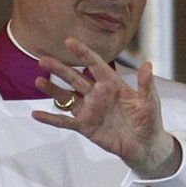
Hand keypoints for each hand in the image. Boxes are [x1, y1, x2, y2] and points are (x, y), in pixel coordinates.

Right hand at [31, 37, 182, 178]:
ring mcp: (90, 110)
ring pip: (67, 98)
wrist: (145, 145)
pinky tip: (36, 114)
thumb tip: (148, 65)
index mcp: (112, 85)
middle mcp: (97, 95)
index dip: (83, 53)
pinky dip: (51, 119)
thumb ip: (145, 84)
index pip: (95, 65)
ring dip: (53, 90)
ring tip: (38, 81)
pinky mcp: (85, 127)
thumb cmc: (149, 120)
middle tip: (43, 60)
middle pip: (75, 79)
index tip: (69, 41)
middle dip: (60, 69)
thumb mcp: (149, 101)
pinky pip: (65, 122)